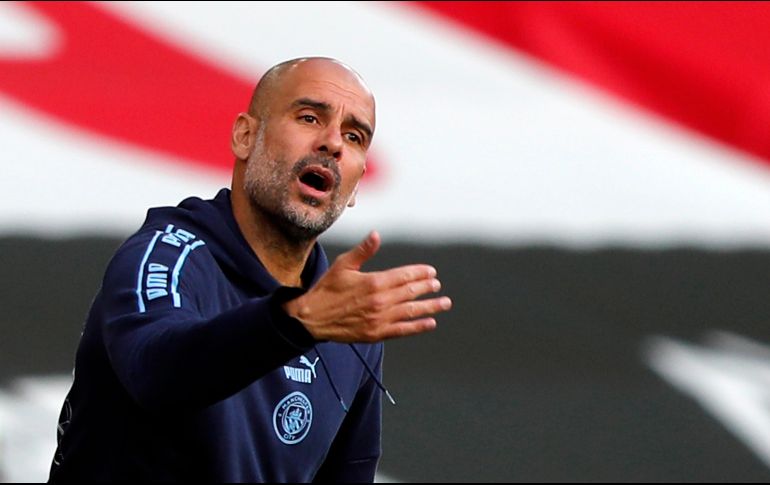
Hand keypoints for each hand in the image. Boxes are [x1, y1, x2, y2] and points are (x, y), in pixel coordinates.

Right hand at [282, 231, 451, 342]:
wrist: (312, 318)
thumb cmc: (327, 289)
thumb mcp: (343, 265)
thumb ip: (363, 251)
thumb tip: (376, 235)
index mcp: (374, 282)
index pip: (404, 276)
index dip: (420, 273)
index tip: (431, 272)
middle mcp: (380, 301)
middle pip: (410, 293)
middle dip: (427, 288)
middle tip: (437, 285)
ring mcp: (379, 319)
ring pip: (411, 311)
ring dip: (430, 307)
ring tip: (444, 303)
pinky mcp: (376, 333)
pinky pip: (402, 330)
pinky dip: (418, 326)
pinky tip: (430, 323)